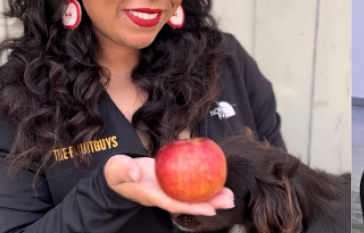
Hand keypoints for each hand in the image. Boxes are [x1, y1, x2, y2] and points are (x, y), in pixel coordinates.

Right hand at [104, 154, 233, 214]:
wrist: (118, 173)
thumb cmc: (117, 172)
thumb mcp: (116, 168)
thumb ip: (126, 170)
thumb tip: (137, 172)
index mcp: (152, 195)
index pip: (175, 204)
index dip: (193, 208)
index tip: (210, 210)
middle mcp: (164, 195)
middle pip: (190, 202)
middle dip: (210, 204)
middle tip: (230, 201)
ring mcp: (169, 189)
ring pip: (193, 194)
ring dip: (212, 195)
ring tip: (230, 195)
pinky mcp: (172, 181)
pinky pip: (191, 183)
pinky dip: (204, 180)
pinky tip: (217, 177)